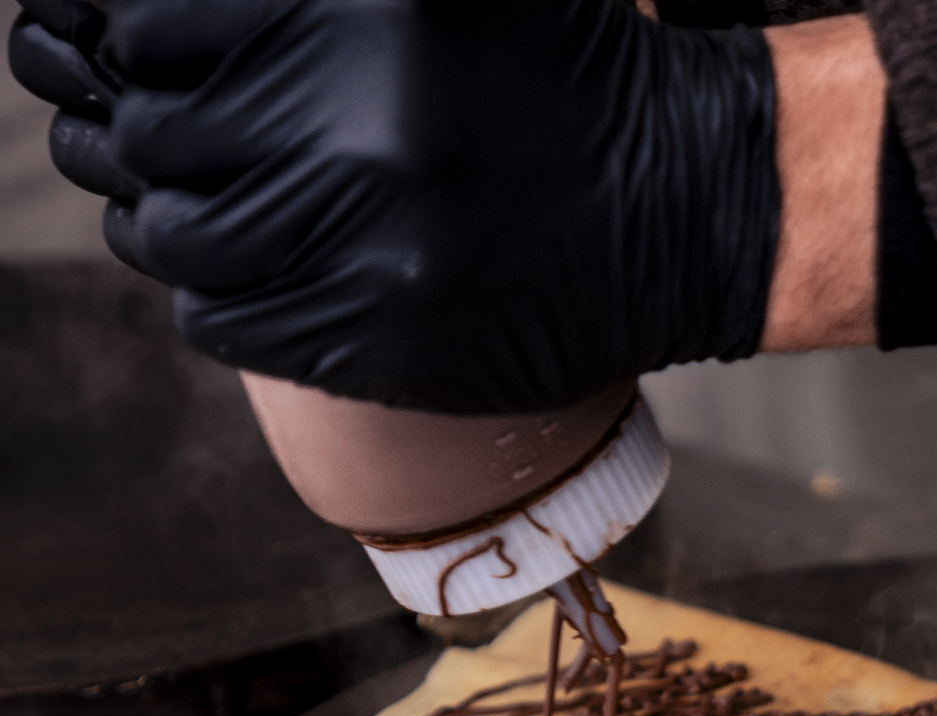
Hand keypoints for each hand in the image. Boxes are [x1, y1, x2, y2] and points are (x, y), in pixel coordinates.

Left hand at [14, 0, 782, 413]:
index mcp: (363, 6)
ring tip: (253, 209)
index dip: (151, 48)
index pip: (146, 26)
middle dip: (167, 138)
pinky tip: (291, 267)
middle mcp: (361, 117)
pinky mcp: (382, 338)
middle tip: (226, 146)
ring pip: (175, 236)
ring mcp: (371, 238)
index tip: (188, 69)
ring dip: (187, 222)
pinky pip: (226, 320)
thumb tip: (126, 22)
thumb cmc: (561, 75)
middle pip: (154, 132)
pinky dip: (233, 296)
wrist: (687, 204)